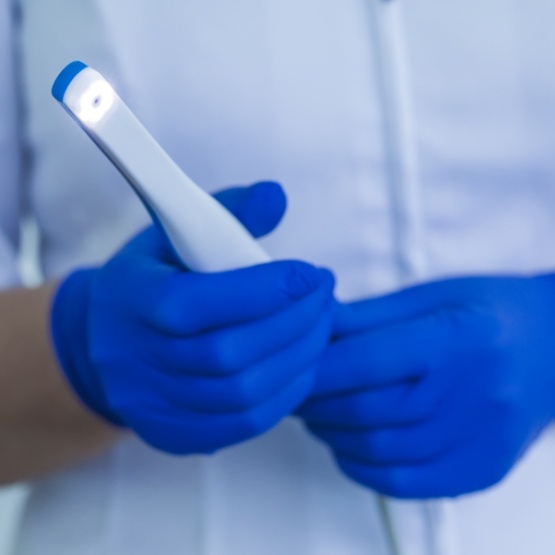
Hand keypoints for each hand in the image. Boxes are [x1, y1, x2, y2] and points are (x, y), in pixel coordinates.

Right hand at [52, 181, 334, 454]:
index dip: (263, 290)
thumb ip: (228, 212)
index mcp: (130, 299)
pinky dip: (286, 394)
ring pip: (243, 394)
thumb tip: (276, 196)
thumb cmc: (154, 278)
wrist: (106, 340)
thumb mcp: (176, 233)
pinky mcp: (173, 434)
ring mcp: (152, 405)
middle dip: (294, 323)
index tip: (309, 274)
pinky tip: (303, 363)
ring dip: (298, 358)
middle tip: (325, 296)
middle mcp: (134, 359)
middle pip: (228, 354)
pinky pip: (243, 424)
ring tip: (322, 326)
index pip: (196, 303)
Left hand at [298, 274, 554, 497]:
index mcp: (456, 338)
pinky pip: (404, 483)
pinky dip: (361, 467)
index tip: (292, 366)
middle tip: (296, 391)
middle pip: (365, 410)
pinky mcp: (481, 470)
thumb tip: (312, 325)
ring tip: (317, 415)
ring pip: (378, 450)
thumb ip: (367, 316)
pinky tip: (347, 446)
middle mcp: (472, 394)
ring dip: (331, 434)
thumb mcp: (431, 296)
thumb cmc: (489, 312)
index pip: (365, 361)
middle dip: (315, 403)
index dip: (316, 368)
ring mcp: (479, 440)